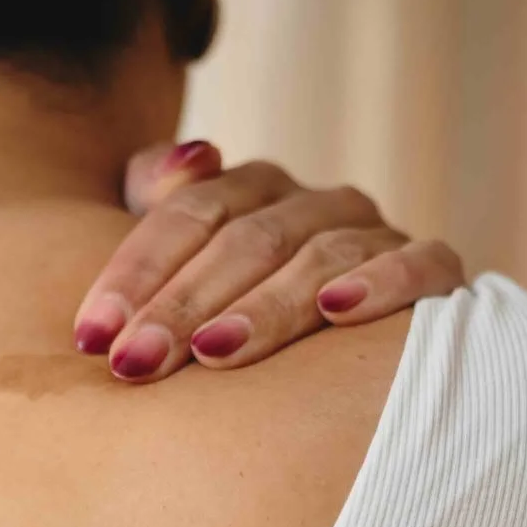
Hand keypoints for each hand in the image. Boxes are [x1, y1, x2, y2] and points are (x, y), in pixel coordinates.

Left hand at [72, 140, 468, 381]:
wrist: (351, 356)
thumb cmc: (239, 311)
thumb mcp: (189, 258)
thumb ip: (162, 205)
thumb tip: (176, 165)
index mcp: (252, 190)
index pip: (188, 213)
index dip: (136, 271)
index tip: (92, 335)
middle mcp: (314, 203)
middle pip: (244, 241)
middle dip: (183, 304)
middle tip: (136, 361)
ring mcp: (375, 234)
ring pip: (319, 257)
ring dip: (265, 307)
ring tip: (215, 352)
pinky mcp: (434, 269)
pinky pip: (420, 266)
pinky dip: (382, 285)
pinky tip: (339, 313)